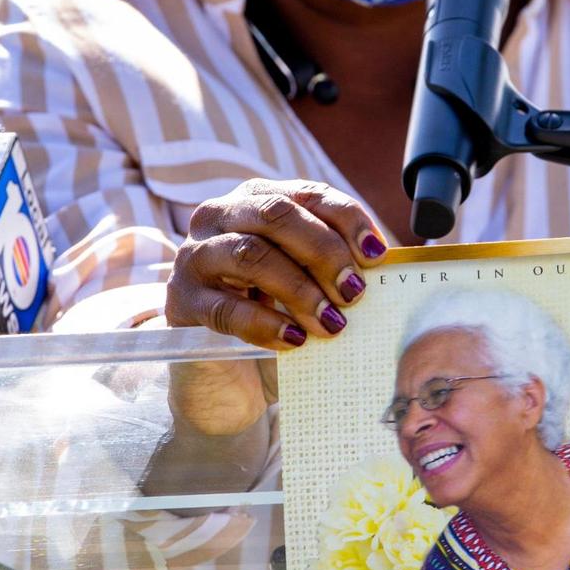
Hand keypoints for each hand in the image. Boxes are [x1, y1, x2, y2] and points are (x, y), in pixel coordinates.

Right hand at [166, 178, 386, 350]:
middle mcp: (220, 216)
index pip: (308, 193)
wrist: (227, 376)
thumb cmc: (276, 318)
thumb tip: (388, 261)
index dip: (346, 219)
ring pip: (249, 254)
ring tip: (332, 322)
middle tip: (354, 292)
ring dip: (299, 289)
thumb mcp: (310, 283)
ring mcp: (194, 256)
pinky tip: (294, 340)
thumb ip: (339, 266)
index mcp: (258, 199)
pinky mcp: (181, 302)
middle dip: (323, 251)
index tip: (377, 254)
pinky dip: (266, 323)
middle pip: (276, 215)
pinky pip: (226, 308)